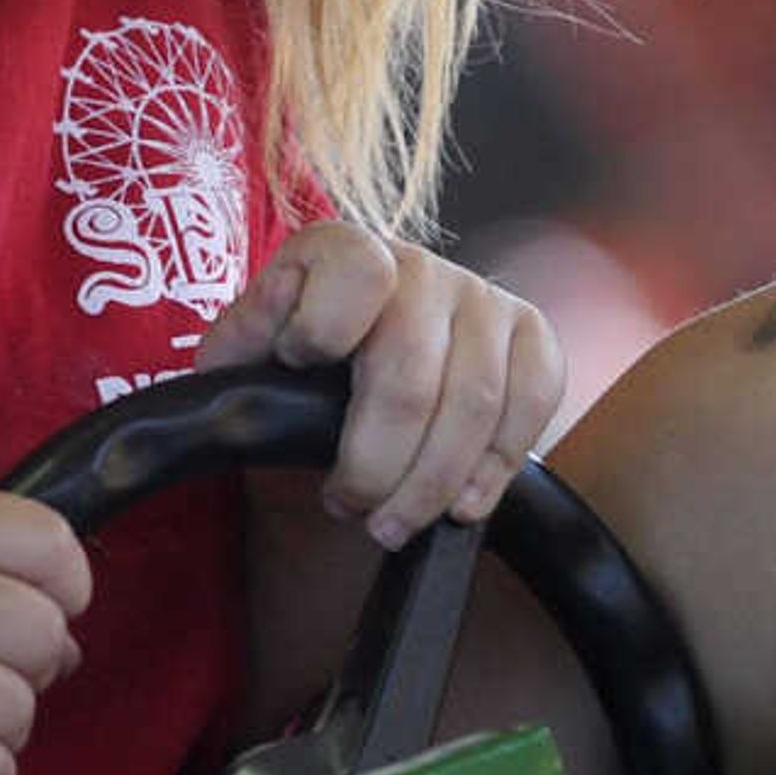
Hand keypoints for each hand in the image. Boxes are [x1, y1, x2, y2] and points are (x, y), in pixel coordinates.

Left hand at [194, 222, 564, 547]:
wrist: (364, 365)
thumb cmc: (300, 364)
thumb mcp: (249, 354)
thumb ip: (239, 348)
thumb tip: (255, 353)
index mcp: (345, 250)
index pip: (354, 273)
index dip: (321, 332)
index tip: (298, 375)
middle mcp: (421, 264)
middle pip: (411, 377)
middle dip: (375, 464)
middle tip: (349, 508)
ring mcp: (483, 296)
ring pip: (475, 403)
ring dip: (430, 484)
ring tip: (392, 524)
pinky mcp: (532, 333)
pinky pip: (536, 399)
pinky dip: (497, 466)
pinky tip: (460, 503)